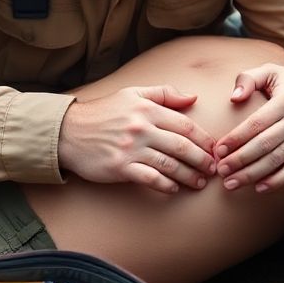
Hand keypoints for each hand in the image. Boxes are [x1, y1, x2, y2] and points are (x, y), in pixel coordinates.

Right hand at [58, 86, 217, 192]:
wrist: (68, 131)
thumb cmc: (103, 113)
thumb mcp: (132, 94)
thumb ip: (163, 94)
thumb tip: (193, 97)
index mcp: (147, 109)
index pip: (185, 125)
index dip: (204, 139)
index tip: (215, 150)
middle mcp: (141, 128)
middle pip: (182, 146)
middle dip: (202, 160)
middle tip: (214, 169)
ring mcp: (131, 148)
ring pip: (169, 165)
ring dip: (189, 176)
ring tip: (200, 182)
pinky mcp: (120, 167)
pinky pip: (150, 178)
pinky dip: (166, 185)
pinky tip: (174, 188)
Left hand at [212, 63, 283, 192]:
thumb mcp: (271, 70)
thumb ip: (248, 79)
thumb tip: (233, 98)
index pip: (255, 124)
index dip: (235, 139)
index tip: (218, 151)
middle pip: (263, 145)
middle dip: (239, 160)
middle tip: (221, 170)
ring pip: (277, 159)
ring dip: (252, 174)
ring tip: (232, 182)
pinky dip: (278, 180)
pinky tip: (259, 187)